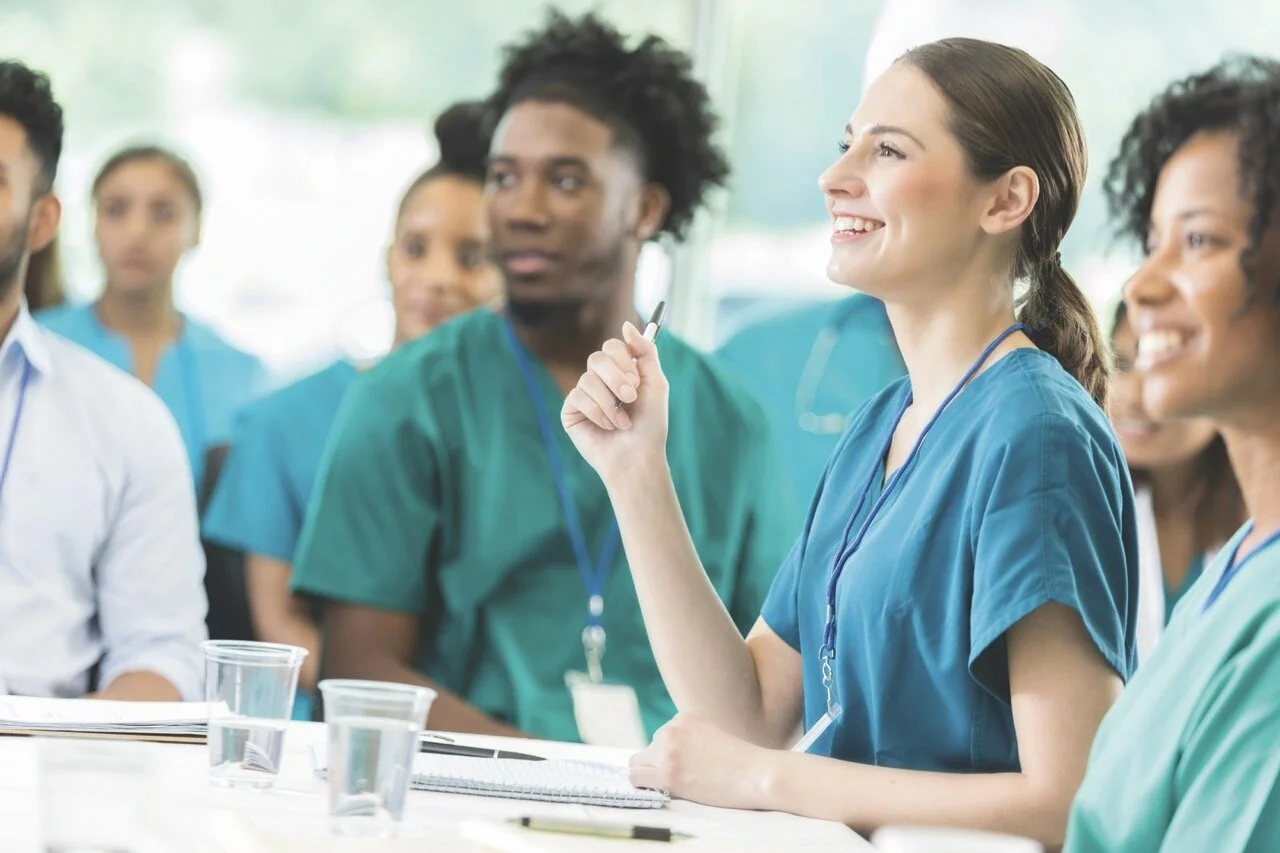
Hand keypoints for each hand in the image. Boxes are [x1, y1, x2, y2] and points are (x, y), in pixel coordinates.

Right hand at [561, 321, 668, 481]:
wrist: (638, 457)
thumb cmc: (650, 425)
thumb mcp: (655, 383)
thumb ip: (645, 352)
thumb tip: (626, 325)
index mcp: (619, 372)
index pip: (612, 347)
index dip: (623, 360)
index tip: (636, 380)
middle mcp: (599, 381)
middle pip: (597, 358)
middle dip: (617, 378)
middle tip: (630, 397)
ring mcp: (583, 395)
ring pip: (588, 379)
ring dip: (610, 403)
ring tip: (622, 422)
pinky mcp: (571, 412)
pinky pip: (578, 397)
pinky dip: (598, 412)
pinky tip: (607, 427)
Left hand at [628, 714, 775, 809]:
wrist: (756, 774)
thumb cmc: (741, 762)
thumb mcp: (711, 736)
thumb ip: (689, 739)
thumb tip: (671, 757)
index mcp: (683, 717)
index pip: (662, 737)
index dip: (672, 756)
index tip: (689, 766)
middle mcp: (671, 729)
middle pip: (649, 750)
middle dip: (660, 764)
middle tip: (684, 778)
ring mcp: (668, 751)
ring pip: (638, 763)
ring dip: (652, 775)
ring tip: (678, 785)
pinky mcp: (667, 774)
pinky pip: (636, 777)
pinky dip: (644, 785)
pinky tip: (664, 790)